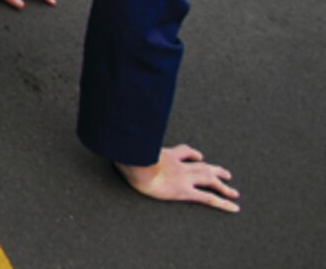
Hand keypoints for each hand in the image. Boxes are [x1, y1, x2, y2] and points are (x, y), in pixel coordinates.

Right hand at [118, 146, 238, 211]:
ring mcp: (184, 177)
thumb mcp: (128, 147)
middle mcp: (179, 164)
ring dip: (223, 185)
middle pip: (202, 165)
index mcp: (166, 154)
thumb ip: (127, 144)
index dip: (193, 154)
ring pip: (209, 179)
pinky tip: (233, 207)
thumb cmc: (126, 156)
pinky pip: (208, 197)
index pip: (184, 152)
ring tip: (233, 191)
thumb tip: (114, 140)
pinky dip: (223, 202)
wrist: (133, 164)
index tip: (199, 156)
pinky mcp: (185, 191)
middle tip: (227, 174)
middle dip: (215, 169)